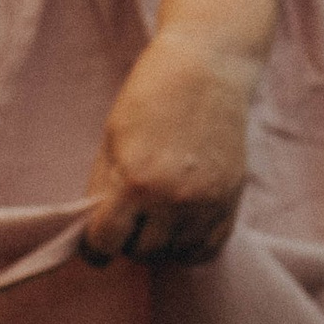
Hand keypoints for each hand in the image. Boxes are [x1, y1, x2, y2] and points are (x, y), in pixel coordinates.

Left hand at [79, 26, 260, 266]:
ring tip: (154, 216)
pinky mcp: (231, 201)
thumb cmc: (150, 97)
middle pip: (141, 253)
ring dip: (159, 244)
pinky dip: (189, 245)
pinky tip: (179, 225)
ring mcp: (207, 203)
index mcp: (136, 182)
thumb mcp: (111, 141)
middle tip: (127, 217)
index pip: (105, 243)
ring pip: (175, 255)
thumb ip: (102, 191)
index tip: (94, 242)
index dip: (93, 247)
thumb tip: (93, 233)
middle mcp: (175, 200)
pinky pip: (208, 249)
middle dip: (127, 240)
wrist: (207, 68)